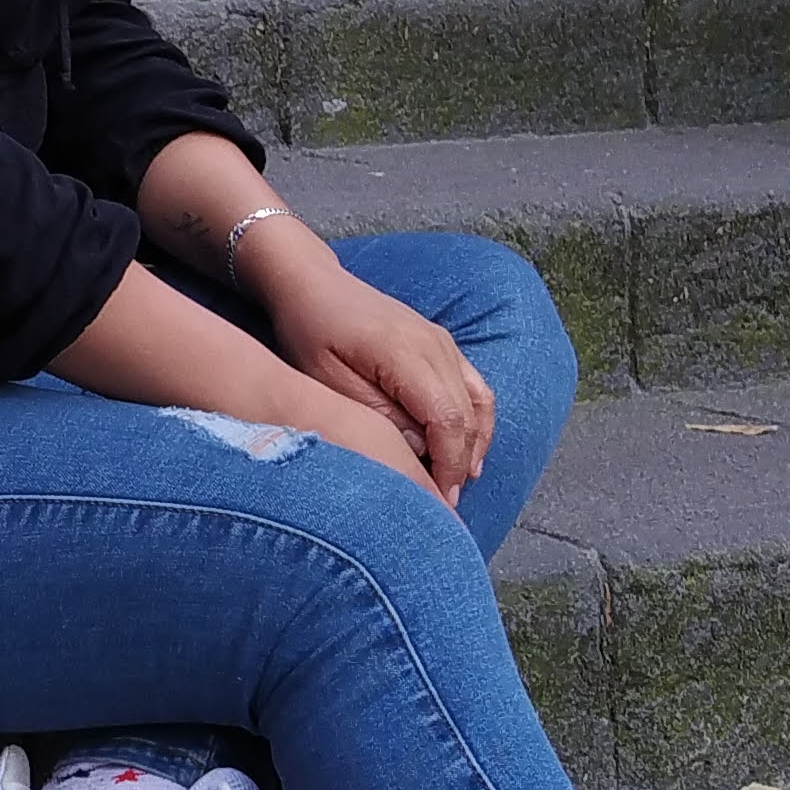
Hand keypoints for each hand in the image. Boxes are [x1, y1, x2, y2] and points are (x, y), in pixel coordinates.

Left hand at [261, 255, 495, 504]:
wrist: (312, 284)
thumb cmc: (311, 332)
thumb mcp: (328, 379)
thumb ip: (376, 414)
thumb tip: (421, 449)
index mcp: (406, 353)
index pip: (447, 420)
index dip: (449, 465)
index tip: (441, 501)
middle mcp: (435, 345)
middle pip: (467, 416)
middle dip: (461, 464)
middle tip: (446, 505)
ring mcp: (443, 342)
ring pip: (479, 402)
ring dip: (475, 445)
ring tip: (458, 482)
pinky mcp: (442, 343)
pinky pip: (474, 387)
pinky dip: (475, 421)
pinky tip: (465, 449)